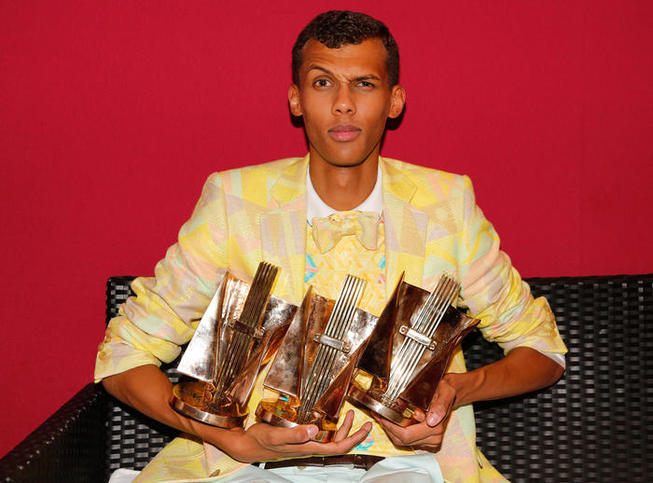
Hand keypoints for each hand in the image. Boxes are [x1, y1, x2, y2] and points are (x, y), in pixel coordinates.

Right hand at [207, 409, 371, 462]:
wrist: (247, 444)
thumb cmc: (260, 441)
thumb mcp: (276, 435)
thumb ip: (295, 434)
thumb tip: (314, 429)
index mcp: (308, 446)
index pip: (338, 447)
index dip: (354, 439)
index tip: (365, 429)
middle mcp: (309, 445)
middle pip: (338, 442)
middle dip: (353, 432)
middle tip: (364, 421)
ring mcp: (305, 442)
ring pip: (330, 438)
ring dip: (342, 428)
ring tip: (348, 414)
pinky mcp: (299, 437)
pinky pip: (320, 434)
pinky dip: (329, 426)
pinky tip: (327, 417)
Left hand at [375, 375, 456, 451]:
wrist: (449, 394)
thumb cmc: (444, 390)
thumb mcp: (444, 392)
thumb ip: (439, 405)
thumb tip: (431, 421)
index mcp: (436, 428)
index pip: (406, 435)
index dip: (391, 427)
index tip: (381, 416)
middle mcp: (434, 438)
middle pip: (402, 440)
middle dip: (388, 428)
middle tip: (378, 415)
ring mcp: (430, 442)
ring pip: (403, 442)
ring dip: (391, 430)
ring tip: (382, 416)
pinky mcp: (426, 441)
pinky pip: (407, 441)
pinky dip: (397, 432)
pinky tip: (392, 420)